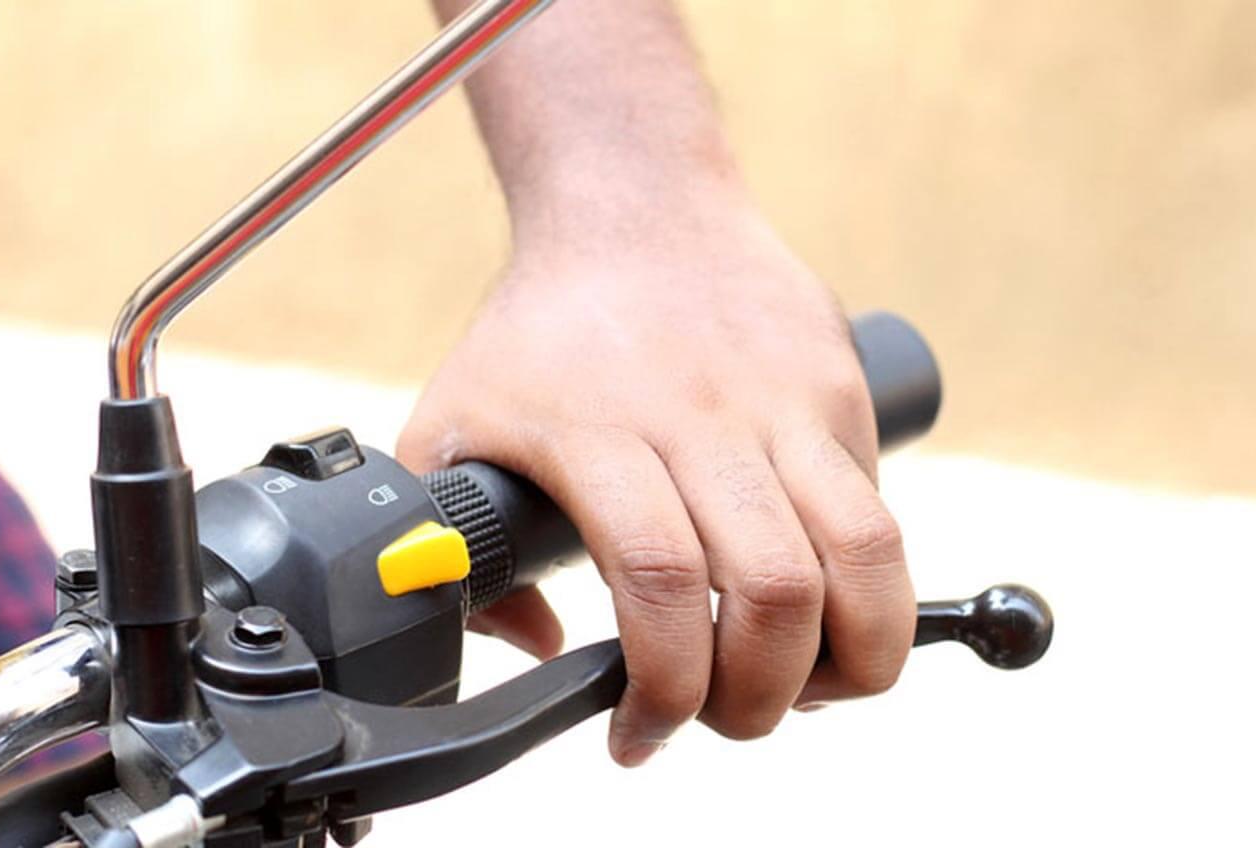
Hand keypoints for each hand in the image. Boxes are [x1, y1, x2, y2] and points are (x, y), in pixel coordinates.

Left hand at [396, 202, 914, 765]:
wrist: (635, 205)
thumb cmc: (540, 330)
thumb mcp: (456, 425)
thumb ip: (466, 548)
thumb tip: (539, 649)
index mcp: (597, 434)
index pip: (656, 585)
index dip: (665, 690)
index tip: (641, 733)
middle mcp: (699, 416)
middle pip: (775, 592)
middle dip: (761, 697)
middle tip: (730, 716)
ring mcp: (783, 399)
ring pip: (865, 557)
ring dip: (855, 657)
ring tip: (811, 684)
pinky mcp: (838, 388)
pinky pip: (877, 512)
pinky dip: (867, 587)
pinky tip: (823, 601)